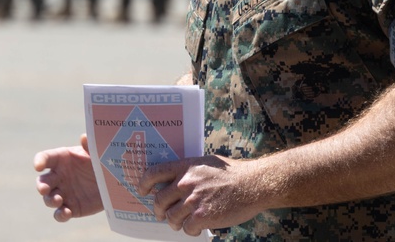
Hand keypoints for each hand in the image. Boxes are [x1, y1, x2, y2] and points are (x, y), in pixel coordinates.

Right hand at [34, 134, 103, 221]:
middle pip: (43, 181)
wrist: (113, 181)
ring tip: (58, 200)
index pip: (45, 158)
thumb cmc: (101, 161)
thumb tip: (84, 137)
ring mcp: (63, 193)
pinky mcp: (70, 208)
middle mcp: (58, 177)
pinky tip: (66, 213)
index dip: (39, 161)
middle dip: (41, 185)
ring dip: (50, 200)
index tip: (38, 166)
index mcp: (61, 159)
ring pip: (49, 198)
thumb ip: (90, 146)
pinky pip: (60, 214)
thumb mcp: (97, 153)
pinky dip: (60, 215)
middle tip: (44, 188)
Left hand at [138, 155, 263, 235]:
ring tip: (183, 223)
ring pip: (172, 218)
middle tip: (162, 215)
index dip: (144, 183)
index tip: (142, 190)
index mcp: (185, 167)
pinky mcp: (202, 216)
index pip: (154, 173)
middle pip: (159, 200)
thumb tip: (175, 181)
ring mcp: (193, 200)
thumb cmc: (232, 173)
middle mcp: (185, 183)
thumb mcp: (206, 163)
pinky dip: (190, 230)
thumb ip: (189, 171)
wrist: (252, 185)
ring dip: (175, 223)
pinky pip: (187, 228)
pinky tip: (197, 227)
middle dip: (159, 210)